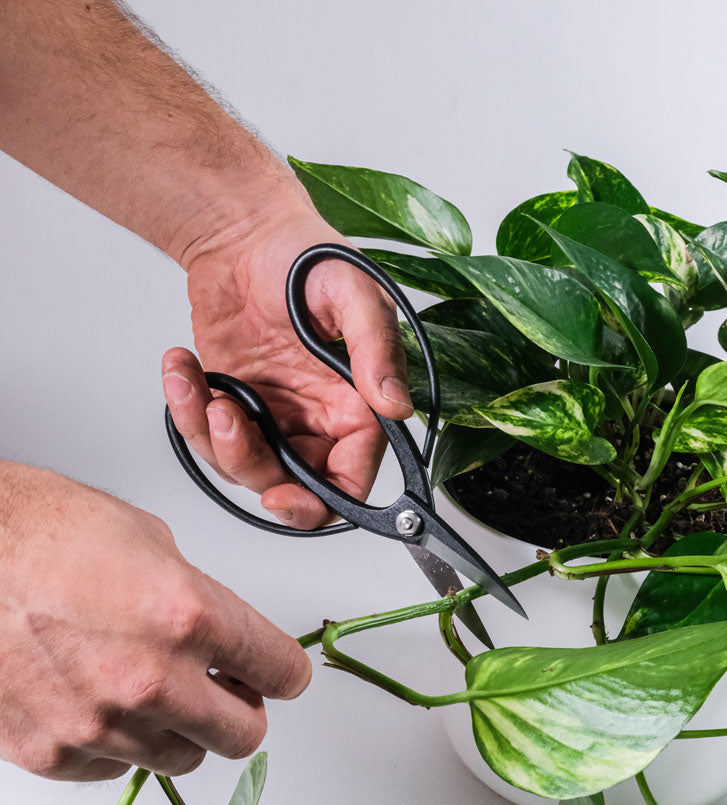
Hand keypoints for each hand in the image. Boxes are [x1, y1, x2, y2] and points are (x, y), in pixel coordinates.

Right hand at [0, 464, 310, 780]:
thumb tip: (220, 633)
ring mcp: (101, 725)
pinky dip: (120, 744)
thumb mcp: (149, 541)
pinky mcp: (53, 754)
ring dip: (182, 729)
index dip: (284, 671)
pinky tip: (102, 702)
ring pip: (182, 759)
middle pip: (243, 734)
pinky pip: (115, 769)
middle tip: (228, 690)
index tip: (281, 674)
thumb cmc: (40, 532)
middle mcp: (151, 680)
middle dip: (243, 710)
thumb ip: (198, 597)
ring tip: (158, 691)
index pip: (279, 671)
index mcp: (189, 616)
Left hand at [162, 192, 412, 530]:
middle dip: (252, 467)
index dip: (320, 501)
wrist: (242, 231)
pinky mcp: (233, 402)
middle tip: (227, 420)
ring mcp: (274, 415)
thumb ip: (375, 351)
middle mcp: (318, 420)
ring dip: (211, 437)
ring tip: (199, 386)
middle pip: (292, 486)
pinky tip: (181, 368)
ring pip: (243, 467)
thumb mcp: (352, 293)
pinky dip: (185, 409)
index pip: (350, 480)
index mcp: (358, 406)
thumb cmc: (304, 253)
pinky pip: (206, 433)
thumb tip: (395, 406)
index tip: (283, 496)